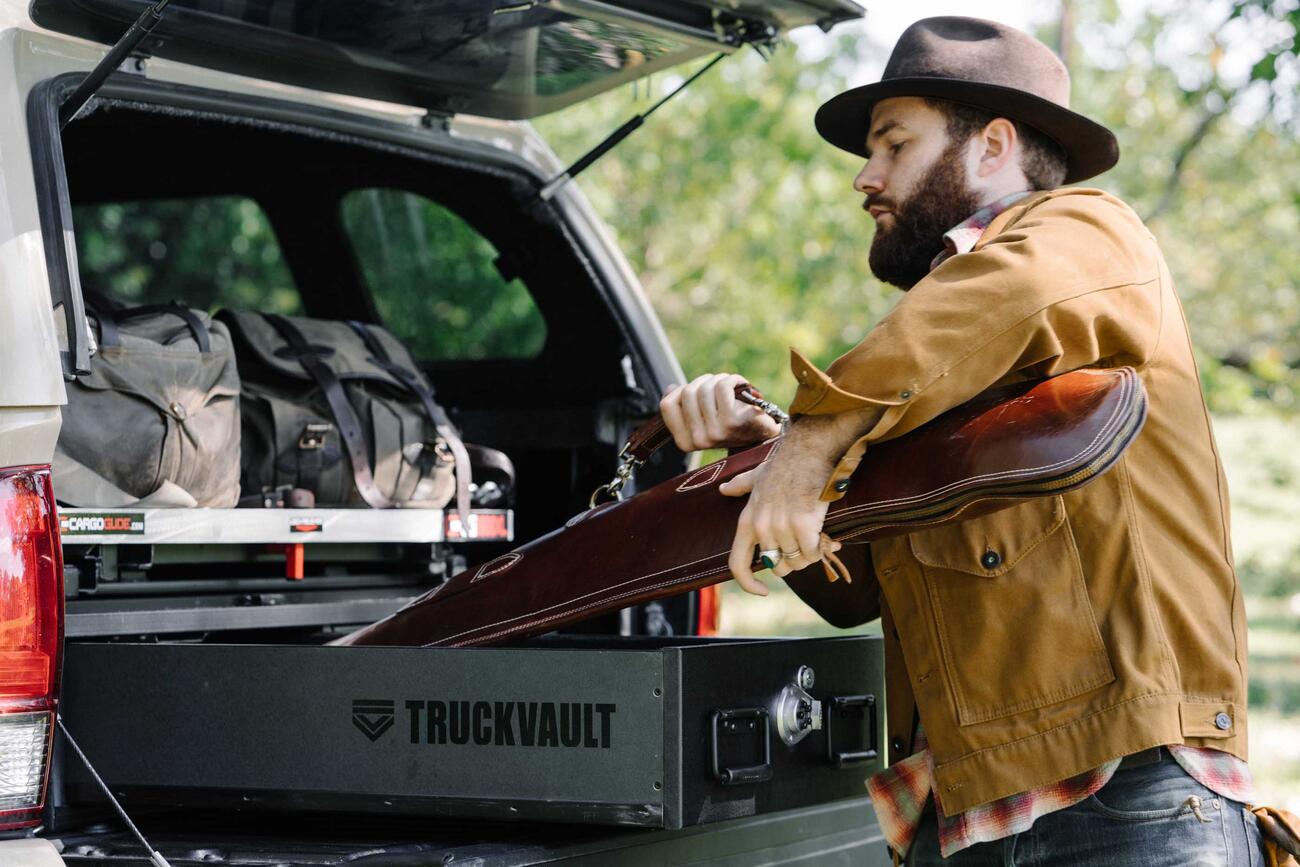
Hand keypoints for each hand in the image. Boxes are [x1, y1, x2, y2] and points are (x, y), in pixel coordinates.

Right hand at [659, 373, 781, 451]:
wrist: (764, 433)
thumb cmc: (732, 423)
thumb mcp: (703, 417)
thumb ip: (685, 406)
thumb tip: (670, 389)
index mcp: (685, 442)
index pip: (667, 405)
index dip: (681, 391)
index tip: (697, 392)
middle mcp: (698, 440)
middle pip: (687, 393)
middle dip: (703, 382)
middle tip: (717, 386)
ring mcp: (715, 432)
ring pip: (705, 388)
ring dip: (719, 380)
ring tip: (729, 387)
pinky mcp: (733, 421)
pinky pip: (722, 387)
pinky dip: (732, 379)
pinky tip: (740, 385)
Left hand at [719, 424, 841, 595]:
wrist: (810, 448)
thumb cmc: (786, 461)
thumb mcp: (756, 475)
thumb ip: (739, 486)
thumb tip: (723, 489)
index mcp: (747, 520)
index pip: (736, 564)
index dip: (748, 584)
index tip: (763, 590)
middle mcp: (761, 527)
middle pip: (778, 566)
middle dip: (794, 560)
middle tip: (806, 546)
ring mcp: (781, 527)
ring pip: (799, 561)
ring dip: (812, 554)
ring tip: (818, 536)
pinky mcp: (804, 524)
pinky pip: (814, 553)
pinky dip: (823, 548)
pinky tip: (828, 536)